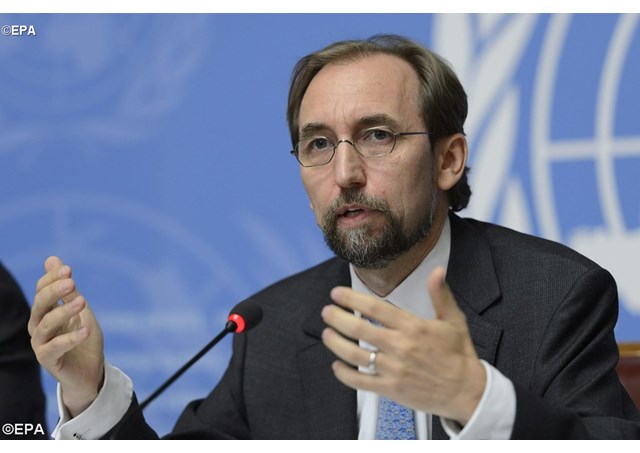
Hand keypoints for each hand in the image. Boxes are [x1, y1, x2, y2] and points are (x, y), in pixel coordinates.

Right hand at [28, 256, 104, 416]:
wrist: (90, 371)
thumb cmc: (84, 338)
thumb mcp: (80, 310)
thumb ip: (68, 289)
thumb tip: (52, 258)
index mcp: (45, 312)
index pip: (41, 291)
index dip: (52, 279)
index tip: (68, 269)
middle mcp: (38, 327)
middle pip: (39, 305)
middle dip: (54, 291)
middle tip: (72, 282)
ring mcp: (41, 344)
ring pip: (46, 325)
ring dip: (64, 311)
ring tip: (83, 302)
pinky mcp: (48, 361)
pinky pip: (55, 348)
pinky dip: (70, 338)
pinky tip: (86, 329)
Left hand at [320, 267, 485, 424]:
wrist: (467, 391)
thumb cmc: (459, 356)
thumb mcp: (453, 320)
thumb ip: (440, 294)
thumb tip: (437, 272)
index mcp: (413, 327)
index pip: (374, 308)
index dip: (351, 298)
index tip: (337, 293)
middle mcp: (400, 347)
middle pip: (358, 328)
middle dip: (337, 317)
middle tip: (327, 312)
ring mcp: (394, 369)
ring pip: (355, 354)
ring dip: (335, 343)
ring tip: (327, 334)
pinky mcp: (391, 389)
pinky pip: (361, 381)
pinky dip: (344, 373)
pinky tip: (337, 365)